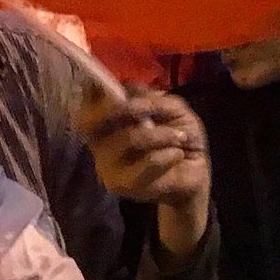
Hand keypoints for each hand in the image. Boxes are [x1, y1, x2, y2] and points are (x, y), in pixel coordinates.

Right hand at [75, 85, 210, 260]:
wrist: (195, 169)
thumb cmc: (177, 134)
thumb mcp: (170, 107)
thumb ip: (150, 98)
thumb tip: (129, 93)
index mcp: (108, 126)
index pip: (84, 112)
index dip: (94, 99)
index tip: (119, 91)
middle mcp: (101, 148)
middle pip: (99, 121)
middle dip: (131, 108)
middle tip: (157, 109)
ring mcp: (109, 169)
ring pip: (129, 138)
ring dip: (162, 134)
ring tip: (179, 137)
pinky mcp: (125, 188)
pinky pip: (148, 161)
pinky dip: (169, 153)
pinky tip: (177, 154)